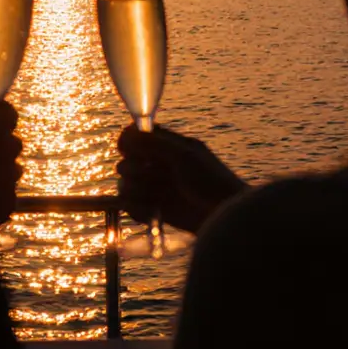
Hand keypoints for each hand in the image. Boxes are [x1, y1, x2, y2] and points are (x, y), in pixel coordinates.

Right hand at [117, 124, 246, 234]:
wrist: (223, 214)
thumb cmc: (211, 180)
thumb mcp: (185, 155)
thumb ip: (155, 143)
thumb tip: (127, 134)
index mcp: (167, 146)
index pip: (135, 136)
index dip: (127, 141)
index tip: (127, 148)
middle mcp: (157, 165)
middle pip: (126, 161)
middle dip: (134, 168)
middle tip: (152, 173)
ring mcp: (154, 188)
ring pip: (125, 184)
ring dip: (138, 189)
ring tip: (160, 195)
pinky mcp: (152, 209)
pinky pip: (130, 205)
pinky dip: (137, 208)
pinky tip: (154, 210)